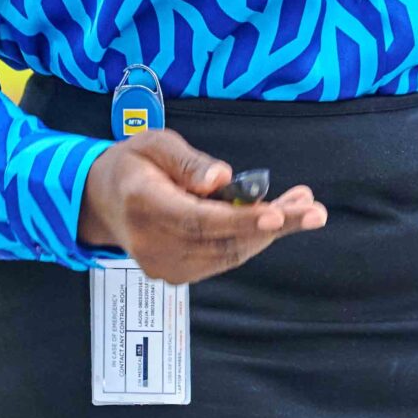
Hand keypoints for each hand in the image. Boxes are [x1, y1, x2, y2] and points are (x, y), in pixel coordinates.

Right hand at [78, 129, 326, 285]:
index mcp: (143, 205)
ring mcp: (164, 266)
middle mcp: (152, 244)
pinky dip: (253, 238)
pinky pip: (223, 258)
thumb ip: (188, 161)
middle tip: (315, 210)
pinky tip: (279, 215)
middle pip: (222, 241)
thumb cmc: (133, 163)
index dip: (239, 219)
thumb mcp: (155, 143)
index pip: (197, 220)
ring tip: (306, 206)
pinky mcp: (177, 274)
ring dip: (271, 231)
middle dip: (274, 226)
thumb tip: (222, 178)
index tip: (277, 214)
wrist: (101, 200)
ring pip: (229, 253)